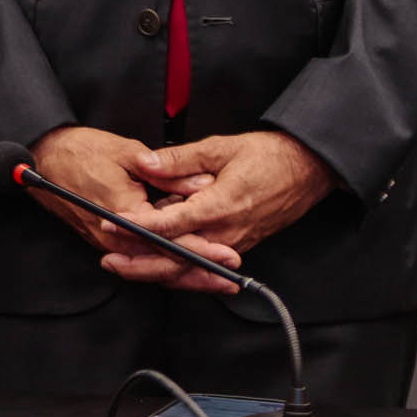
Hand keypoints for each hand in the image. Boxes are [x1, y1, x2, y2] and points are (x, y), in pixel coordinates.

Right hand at [28, 125, 234, 293]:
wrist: (46, 158)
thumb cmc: (82, 152)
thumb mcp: (128, 153)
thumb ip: (168, 171)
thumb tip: (202, 183)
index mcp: (123, 213)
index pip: (170, 240)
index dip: (202, 250)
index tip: (226, 256)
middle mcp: (115, 237)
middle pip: (164, 264)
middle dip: (200, 274)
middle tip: (230, 278)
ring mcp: (110, 244)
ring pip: (154, 268)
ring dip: (186, 276)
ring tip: (216, 280)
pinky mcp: (109, 243)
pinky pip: (142, 260)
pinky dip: (166, 267)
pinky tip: (187, 268)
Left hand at [127, 130, 337, 264]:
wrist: (306, 171)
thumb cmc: (267, 157)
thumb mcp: (219, 148)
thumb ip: (180, 159)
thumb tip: (147, 163)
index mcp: (220, 207)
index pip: (171, 224)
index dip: (139, 227)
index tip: (112, 224)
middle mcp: (227, 234)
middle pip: (177, 258)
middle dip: (140, 263)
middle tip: (109, 259)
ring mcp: (233, 244)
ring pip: (188, 268)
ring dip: (154, 269)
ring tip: (122, 264)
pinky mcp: (237, 246)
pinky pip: (201, 264)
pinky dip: (177, 268)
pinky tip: (155, 264)